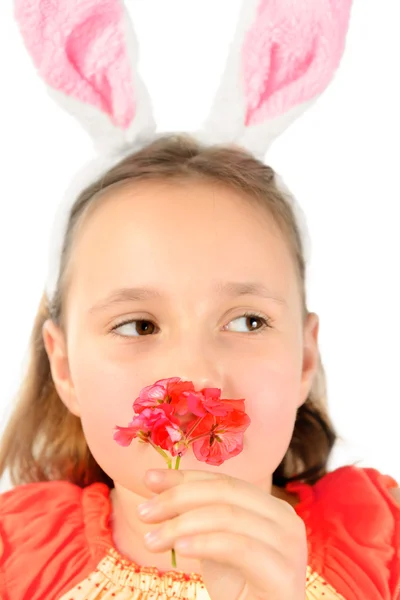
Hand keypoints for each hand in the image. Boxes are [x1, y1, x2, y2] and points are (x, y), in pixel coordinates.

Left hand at [138, 469, 307, 599]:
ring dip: (182, 524)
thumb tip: (155, 483)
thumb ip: (194, 514)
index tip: (149, 479)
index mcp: (271, 507)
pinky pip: (238, 548)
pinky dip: (204, 543)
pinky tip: (178, 549)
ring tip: (151, 540)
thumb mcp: (213, 544)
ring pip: (228, 517)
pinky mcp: (283, 574)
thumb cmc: (239, 588)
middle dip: (179, 497)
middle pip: (225, 492)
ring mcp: (289, 545)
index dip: (185, 477)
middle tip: (144, 512)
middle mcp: (286, 519)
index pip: (223, 481)